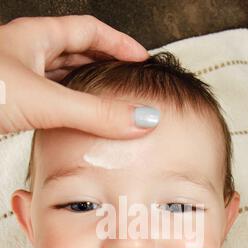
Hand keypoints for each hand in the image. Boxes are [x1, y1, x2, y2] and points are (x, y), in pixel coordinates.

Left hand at [0, 15, 155, 136]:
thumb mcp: (45, 100)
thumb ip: (94, 113)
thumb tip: (140, 118)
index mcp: (34, 38)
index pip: (89, 30)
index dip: (118, 42)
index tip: (141, 57)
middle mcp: (25, 55)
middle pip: (75, 52)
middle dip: (104, 65)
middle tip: (127, 81)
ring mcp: (16, 79)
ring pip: (60, 79)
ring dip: (84, 90)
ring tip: (107, 103)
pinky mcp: (10, 104)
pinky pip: (47, 102)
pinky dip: (66, 111)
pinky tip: (72, 123)